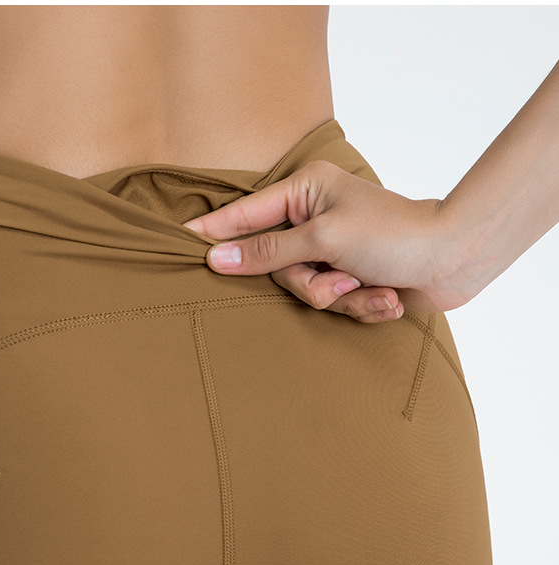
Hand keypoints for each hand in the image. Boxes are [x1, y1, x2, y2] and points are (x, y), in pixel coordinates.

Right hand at [182, 160, 461, 319]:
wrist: (453, 260)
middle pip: (276, 266)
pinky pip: (331, 302)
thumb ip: (267, 250)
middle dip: (312, 283)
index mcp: (304, 192)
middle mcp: (312, 219)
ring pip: (303, 290)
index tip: (180, 240)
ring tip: (372, 288)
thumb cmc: (395, 235)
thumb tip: (217, 257)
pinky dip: (360, 305)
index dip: (214, 231)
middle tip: (341, 281)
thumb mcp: (324, 237)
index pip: (244, 215)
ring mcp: (329, 251)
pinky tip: (385, 296)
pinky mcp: (347, 277)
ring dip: (341, 297)